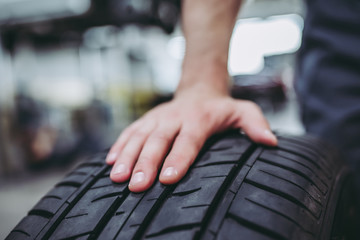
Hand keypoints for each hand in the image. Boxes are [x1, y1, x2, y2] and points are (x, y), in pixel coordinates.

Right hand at [106, 87, 276, 191]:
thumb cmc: (220, 107)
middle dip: (145, 164)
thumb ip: (256, 123)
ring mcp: (157, 118)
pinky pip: (130, 132)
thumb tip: (271, 142)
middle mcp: (174, 118)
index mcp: (198, 119)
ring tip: (116, 177)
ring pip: (139, 137)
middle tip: (136, 185)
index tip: (167, 179)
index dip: (177, 160)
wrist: (199, 89)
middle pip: (158, 141)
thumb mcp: (242, 110)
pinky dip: (119, 146)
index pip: (187, 142)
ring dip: (126, 157)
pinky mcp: (146, 119)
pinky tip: (109, 163)